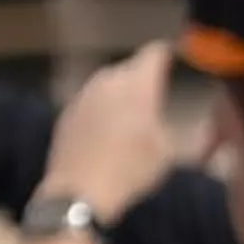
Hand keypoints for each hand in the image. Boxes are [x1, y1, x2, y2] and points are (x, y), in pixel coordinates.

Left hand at [40, 42, 179, 224]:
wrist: (81, 191)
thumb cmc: (131, 169)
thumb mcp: (166, 150)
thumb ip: (165, 121)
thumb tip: (159, 114)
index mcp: (137, 84)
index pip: (154, 53)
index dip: (167, 54)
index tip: (174, 59)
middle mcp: (108, 81)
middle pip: (129, 69)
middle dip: (142, 79)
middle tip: (155, 97)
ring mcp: (84, 95)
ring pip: (108, 85)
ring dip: (120, 95)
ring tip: (131, 117)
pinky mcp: (68, 112)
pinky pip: (92, 102)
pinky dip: (102, 110)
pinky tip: (107, 133)